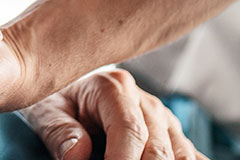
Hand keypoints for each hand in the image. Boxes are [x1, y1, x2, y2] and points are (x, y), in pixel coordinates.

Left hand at [21, 70, 207, 159]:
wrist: (77, 90)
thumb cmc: (61, 102)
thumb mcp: (47, 110)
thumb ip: (59, 130)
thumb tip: (77, 154)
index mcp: (114, 88)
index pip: (130, 131)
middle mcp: (147, 103)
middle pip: (159, 150)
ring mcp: (166, 122)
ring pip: (180, 156)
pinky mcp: (175, 138)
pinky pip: (192, 157)